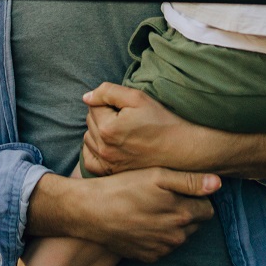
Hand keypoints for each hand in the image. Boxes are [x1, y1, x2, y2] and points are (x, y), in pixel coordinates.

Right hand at [29, 167, 220, 262]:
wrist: (90, 212)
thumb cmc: (123, 188)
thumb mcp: (157, 175)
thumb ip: (190, 180)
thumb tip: (218, 183)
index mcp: (183, 214)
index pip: (208, 208)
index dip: (196, 196)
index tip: (179, 189)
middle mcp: (177, 236)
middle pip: (195, 223)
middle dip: (186, 210)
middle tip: (164, 196)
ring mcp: (162, 249)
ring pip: (180, 235)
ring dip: (173, 224)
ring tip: (150, 208)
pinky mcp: (148, 257)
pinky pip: (163, 246)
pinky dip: (158, 236)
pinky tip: (142, 222)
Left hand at [79, 83, 215, 175]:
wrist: (180, 148)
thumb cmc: (161, 121)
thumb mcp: (137, 98)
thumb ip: (108, 92)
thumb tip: (86, 97)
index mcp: (108, 128)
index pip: (92, 105)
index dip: (109, 102)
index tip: (126, 107)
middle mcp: (104, 148)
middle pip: (90, 121)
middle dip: (104, 115)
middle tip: (126, 118)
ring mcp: (107, 163)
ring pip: (89, 137)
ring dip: (99, 131)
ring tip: (122, 131)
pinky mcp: (111, 172)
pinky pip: (89, 158)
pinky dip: (95, 150)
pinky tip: (109, 145)